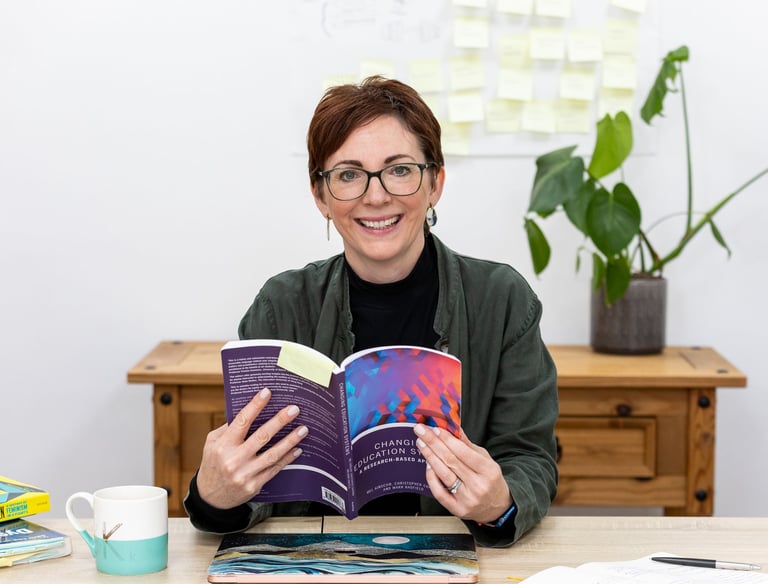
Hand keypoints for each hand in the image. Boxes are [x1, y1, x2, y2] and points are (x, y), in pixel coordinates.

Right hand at [196, 388, 307, 508]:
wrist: (211, 497)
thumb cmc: (213, 464)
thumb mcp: (212, 443)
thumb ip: (228, 428)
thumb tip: (248, 411)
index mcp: (223, 445)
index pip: (242, 421)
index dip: (255, 405)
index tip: (267, 392)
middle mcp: (234, 459)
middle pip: (262, 436)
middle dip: (280, 421)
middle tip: (294, 409)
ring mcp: (245, 473)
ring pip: (273, 454)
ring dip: (290, 440)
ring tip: (303, 429)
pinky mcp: (254, 485)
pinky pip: (275, 469)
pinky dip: (287, 458)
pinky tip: (297, 449)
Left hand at [414, 424, 511, 523]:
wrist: (497, 507)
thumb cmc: (490, 480)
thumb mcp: (486, 459)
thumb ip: (468, 445)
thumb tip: (453, 427)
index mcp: (488, 471)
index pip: (464, 452)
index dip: (448, 440)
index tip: (435, 429)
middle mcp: (478, 486)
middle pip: (451, 461)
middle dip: (433, 443)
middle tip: (421, 431)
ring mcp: (467, 499)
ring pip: (444, 475)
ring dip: (429, 456)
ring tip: (421, 443)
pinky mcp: (457, 509)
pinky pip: (439, 492)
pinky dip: (431, 477)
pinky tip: (427, 465)